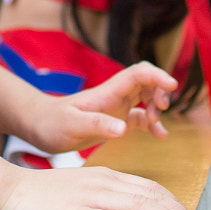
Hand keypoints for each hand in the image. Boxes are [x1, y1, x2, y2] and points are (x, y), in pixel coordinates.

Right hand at [0, 164, 209, 209]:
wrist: (10, 191)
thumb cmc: (47, 197)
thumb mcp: (84, 192)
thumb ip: (109, 199)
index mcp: (107, 176)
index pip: (150, 188)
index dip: (176, 203)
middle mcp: (103, 182)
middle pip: (150, 196)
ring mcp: (90, 197)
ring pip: (136, 206)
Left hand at [21, 63, 177, 153]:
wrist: (39, 127)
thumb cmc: (52, 124)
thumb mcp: (72, 125)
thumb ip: (97, 124)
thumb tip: (124, 128)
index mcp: (107, 92)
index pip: (138, 73)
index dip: (157, 75)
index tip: (171, 86)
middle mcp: (115, 96)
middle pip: (147, 82)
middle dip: (161, 91)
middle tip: (159, 110)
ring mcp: (116, 108)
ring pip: (146, 98)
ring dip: (157, 107)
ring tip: (156, 124)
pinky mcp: (115, 121)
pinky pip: (140, 118)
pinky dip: (153, 124)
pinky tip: (160, 136)